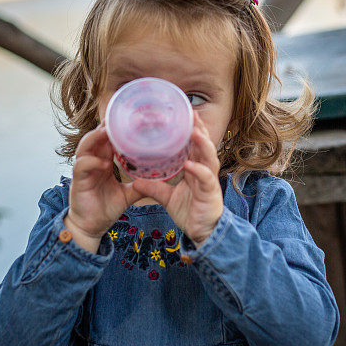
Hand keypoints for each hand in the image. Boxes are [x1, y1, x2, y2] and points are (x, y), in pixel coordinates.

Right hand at [66, 124, 144, 245]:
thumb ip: (141, 186)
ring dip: (95, 138)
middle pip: (96, 137)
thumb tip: (161, 180)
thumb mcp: (127, 194)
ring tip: (108, 132)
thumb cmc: (106, 208)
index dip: (116, 129)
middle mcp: (93, 161)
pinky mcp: (78, 181)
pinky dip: (92, 162)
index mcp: (103, 161)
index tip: (131, 119)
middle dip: (106, 127)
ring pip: (85, 146)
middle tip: (119, 117)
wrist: (91, 227)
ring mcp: (84, 170)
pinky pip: (82, 166)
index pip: (108, 139)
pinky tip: (104, 164)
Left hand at [132, 111, 223, 244]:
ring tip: (193, 131)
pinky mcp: (211, 192)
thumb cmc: (189, 211)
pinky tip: (189, 164)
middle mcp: (204, 169)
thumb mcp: (167, 198)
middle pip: (204, 144)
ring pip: (209, 156)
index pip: (193, 143)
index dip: (189, 128)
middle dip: (198, 127)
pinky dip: (198, 170)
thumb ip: (154, 188)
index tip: (181, 113)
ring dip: (201, 142)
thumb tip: (134, 181)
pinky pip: (205, 178)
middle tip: (190, 112)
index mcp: (195, 167)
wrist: (203, 233)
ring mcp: (209, 179)